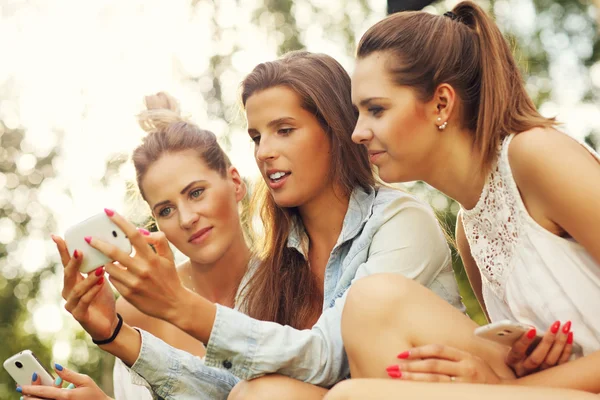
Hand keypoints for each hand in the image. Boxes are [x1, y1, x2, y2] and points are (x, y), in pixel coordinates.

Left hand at [19, 363, 110, 398]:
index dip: (31, 388)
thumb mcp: (84, 380)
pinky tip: (39, 398)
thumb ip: (68, 373)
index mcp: (66, 396)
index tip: (20, 386)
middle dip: (29, 396)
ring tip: (27, 395)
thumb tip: (55, 365)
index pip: (44, 392)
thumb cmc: (94, 394)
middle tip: (22, 390)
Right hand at [53, 235, 118, 340]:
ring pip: (77, 288)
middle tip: (80, 249)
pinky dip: (93, 291)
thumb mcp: (100, 279)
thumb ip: (96, 266)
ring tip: (100, 270)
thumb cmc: (103, 298)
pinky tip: (102, 283)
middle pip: (68, 273)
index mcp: (72, 281)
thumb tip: (101, 246)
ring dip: (89, 278)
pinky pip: (85, 301)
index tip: (57, 236)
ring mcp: (72, 304)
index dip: (62, 250)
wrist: (108, 322)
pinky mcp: (79, 315)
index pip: (66, 263)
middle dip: (74, 261)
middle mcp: (68, 291)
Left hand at [86, 209, 185, 322]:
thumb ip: (159, 241)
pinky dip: (111, 274)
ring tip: (100, 257)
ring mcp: (134, 282)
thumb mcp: (169, 258)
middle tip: (87, 238)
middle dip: (98, 243)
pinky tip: (113, 272)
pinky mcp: (128, 294)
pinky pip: (113, 280)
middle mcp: (142, 269)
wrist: (174, 305)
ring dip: (104, 260)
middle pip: (115, 252)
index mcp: (152, 258)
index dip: (120, 222)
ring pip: (110, 267)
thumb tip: (142, 232)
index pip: (134, 235)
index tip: (108, 212)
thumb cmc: (170, 278)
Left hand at [386, 344, 501, 383]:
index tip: (402, 354)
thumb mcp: (472, 361)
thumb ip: (453, 357)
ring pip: (435, 381)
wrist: (508, 393)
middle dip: (410, 366)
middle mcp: (466, 368)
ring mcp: (466, 383)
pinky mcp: (466, 394)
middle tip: (392, 367)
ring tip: (397, 377)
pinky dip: (427, 391)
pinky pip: (442, 392)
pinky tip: (414, 391)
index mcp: (466, 356)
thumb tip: (425, 355)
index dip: (418, 351)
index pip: (438, 350)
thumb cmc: (485, 377)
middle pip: (432, 365)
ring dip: (413, 379)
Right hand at [506, 321, 572, 376]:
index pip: (518, 351)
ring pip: (552, 360)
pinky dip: (567, 349)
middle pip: (537, 358)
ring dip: (560, 342)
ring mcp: (540, 374)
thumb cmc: (518, 350)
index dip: (525, 341)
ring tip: (565, 328)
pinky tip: (570, 335)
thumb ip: (518, 336)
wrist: (524, 366)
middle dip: (548, 340)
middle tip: (555, 325)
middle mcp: (525, 369)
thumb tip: (530, 326)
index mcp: (513, 360)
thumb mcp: (512, 344)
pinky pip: (562, 362)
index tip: (532, 329)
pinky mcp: (552, 374)